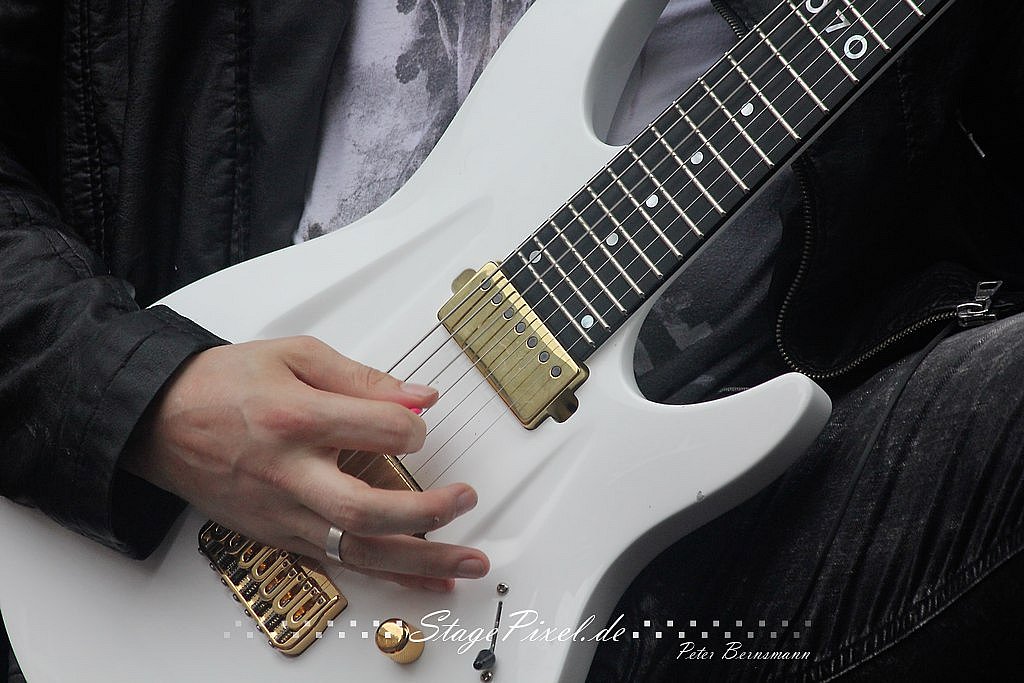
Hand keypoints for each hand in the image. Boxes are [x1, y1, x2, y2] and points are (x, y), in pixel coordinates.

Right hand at [123, 336, 487, 591]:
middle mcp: (290, 473)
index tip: (418, 422)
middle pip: (367, 510)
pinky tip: (425, 581)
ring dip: (421, 561)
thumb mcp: (293, 355)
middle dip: (428, 513)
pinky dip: (388, 574)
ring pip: (359, 550)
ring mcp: (283, 513)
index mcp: (296, 418)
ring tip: (469, 563)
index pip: (379, 429)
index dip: (413, 425)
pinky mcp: (279, 535)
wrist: (159, 420)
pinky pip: (341, 562)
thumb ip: (361, 378)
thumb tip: (419, 397)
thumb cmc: (222, 384)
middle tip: (467, 499)